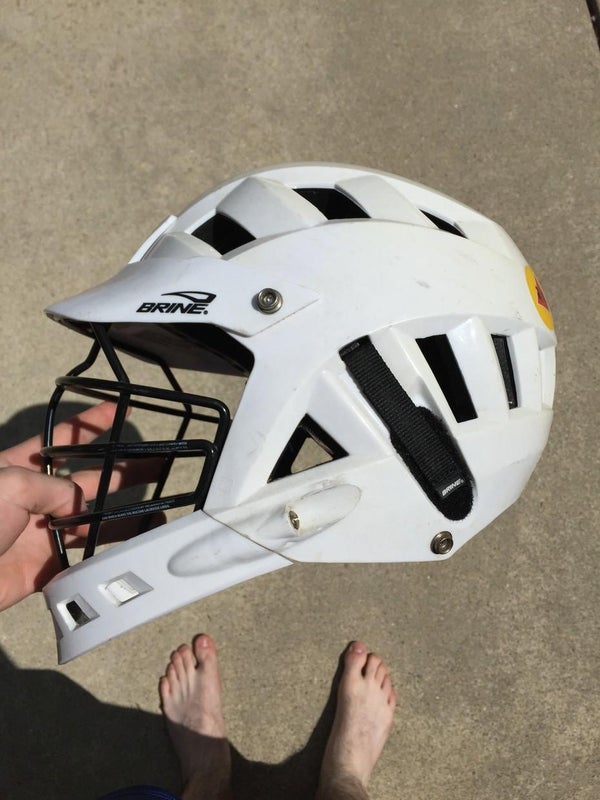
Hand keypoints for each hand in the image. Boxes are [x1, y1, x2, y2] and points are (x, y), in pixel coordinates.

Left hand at [0, 403, 151, 611]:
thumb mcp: (8, 484)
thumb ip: (52, 487)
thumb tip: (79, 503)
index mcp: (21, 469)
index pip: (64, 439)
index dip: (92, 424)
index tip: (120, 411)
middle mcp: (36, 498)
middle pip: (89, 479)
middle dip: (123, 470)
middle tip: (158, 464)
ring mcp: (42, 533)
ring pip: (94, 522)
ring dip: (126, 517)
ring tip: (160, 511)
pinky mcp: (45, 568)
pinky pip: (85, 560)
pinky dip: (110, 556)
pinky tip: (133, 549)